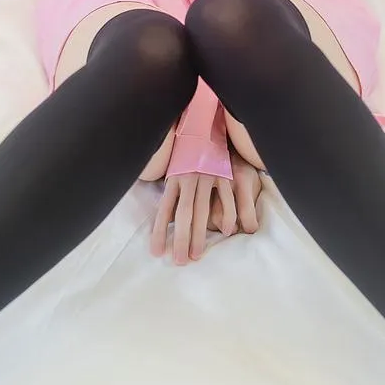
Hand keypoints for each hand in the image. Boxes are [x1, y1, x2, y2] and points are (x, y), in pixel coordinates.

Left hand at [150, 146, 263, 264]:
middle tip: (179, 261)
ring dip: (200, 235)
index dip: (159, 231)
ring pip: (203, 210)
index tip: (156, 252)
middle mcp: (188, 178)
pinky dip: (227, 215)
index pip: (164, 209)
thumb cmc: (187, 152)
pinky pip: (226, 197)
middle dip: (181, 240)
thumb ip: (172, 189)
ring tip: (196, 255)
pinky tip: (225, 232)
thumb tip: (165, 217)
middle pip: (184, 214)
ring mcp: (206, 176)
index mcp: (174, 178)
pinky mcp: (223, 173)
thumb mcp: (173, 167)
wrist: (204, 123)